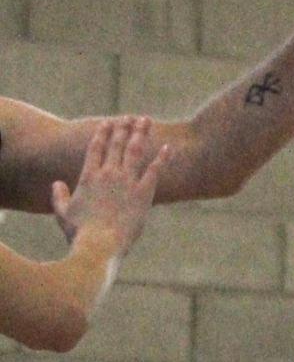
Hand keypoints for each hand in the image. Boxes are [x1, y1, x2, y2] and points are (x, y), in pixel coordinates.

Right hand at [51, 116, 165, 259]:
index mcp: (89, 177)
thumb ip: (59, 196)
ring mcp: (127, 182)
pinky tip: (168, 148)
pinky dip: (162, 158)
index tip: (107, 122)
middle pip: (117, 144)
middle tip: (130, 117)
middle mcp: (108, 174)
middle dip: (124, 127)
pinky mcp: (143, 193)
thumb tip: (57, 183)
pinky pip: (155, 171)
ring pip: (136, 151)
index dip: (102, 133)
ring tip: (146, 121)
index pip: (96, 148)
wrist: (99, 245)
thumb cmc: (80, 232)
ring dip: (141, 134)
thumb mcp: (63, 213)